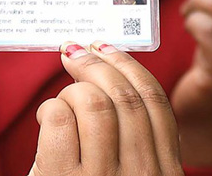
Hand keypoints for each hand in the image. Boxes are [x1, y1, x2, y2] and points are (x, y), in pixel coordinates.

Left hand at [29, 42, 183, 175]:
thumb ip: (129, 137)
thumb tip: (101, 69)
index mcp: (164, 173)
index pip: (156, 103)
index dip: (130, 67)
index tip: (108, 47)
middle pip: (125, 97)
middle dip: (96, 64)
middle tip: (73, 51)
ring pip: (92, 103)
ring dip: (70, 92)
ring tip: (60, 105)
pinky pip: (59, 120)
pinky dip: (50, 110)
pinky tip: (47, 122)